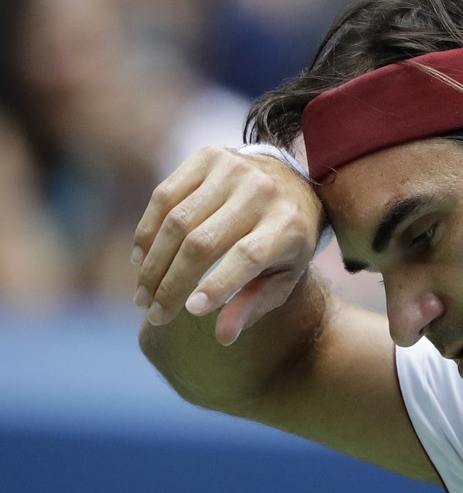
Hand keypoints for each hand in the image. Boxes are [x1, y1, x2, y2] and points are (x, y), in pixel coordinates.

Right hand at [132, 146, 322, 343]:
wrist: (292, 182)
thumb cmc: (286, 241)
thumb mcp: (284, 276)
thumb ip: (255, 304)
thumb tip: (223, 336)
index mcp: (288, 225)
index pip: (247, 256)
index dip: (216, 285)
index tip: (189, 312)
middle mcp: (262, 192)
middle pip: (203, 242)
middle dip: (172, 284)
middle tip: (153, 314)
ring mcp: (234, 169)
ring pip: (177, 221)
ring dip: (153, 263)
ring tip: (142, 296)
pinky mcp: (209, 156)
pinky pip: (165, 195)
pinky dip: (147, 230)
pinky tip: (140, 259)